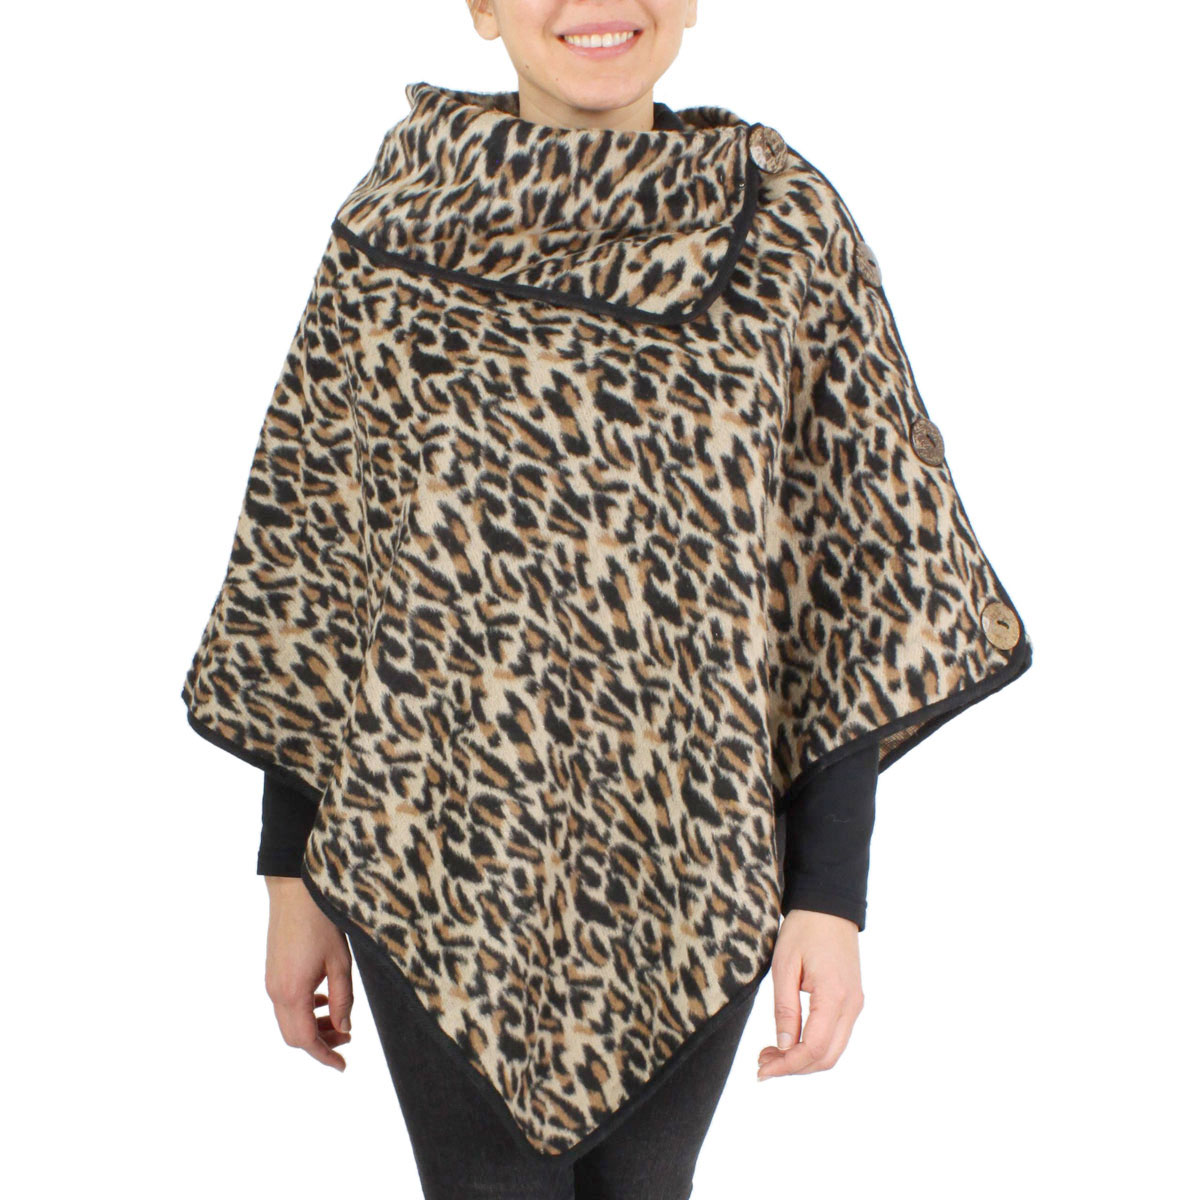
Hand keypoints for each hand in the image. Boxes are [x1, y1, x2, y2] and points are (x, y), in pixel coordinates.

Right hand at [263, 876, 354, 1070]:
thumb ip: (342, 1000)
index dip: (324, 1055)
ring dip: (312, 1027)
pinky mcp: (272, 972)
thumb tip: (344, 1028)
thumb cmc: (321, 922)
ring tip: (338, 1020)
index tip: (342, 1066)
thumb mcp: (340, 963)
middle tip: (346, 1038)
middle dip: (320, 1043)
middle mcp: (276, 992)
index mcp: (292, 992)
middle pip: (293, 1036)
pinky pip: (285, 1004)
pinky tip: (323, 999)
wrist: (295, 892)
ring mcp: (271, 982)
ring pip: (288, 1021)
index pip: (306, 1039)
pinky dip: (304, 1011)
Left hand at [757, 909, 863, 1079]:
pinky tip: (789, 1041)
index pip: (813, 1048)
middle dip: (793, 1068)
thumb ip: (785, 1008)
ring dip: (802, 1060)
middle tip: (762, 1064)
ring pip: (832, 1051)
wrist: (829, 906)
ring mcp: (855, 1005)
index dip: (787, 1066)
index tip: (761, 1071)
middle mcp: (851, 1006)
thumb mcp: (784, 965)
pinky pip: (835, 1036)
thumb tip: (783, 1047)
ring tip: (771, 1054)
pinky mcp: (852, 1002)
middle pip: (826, 1057)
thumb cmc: (804, 930)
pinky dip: (813, 1046)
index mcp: (834, 996)